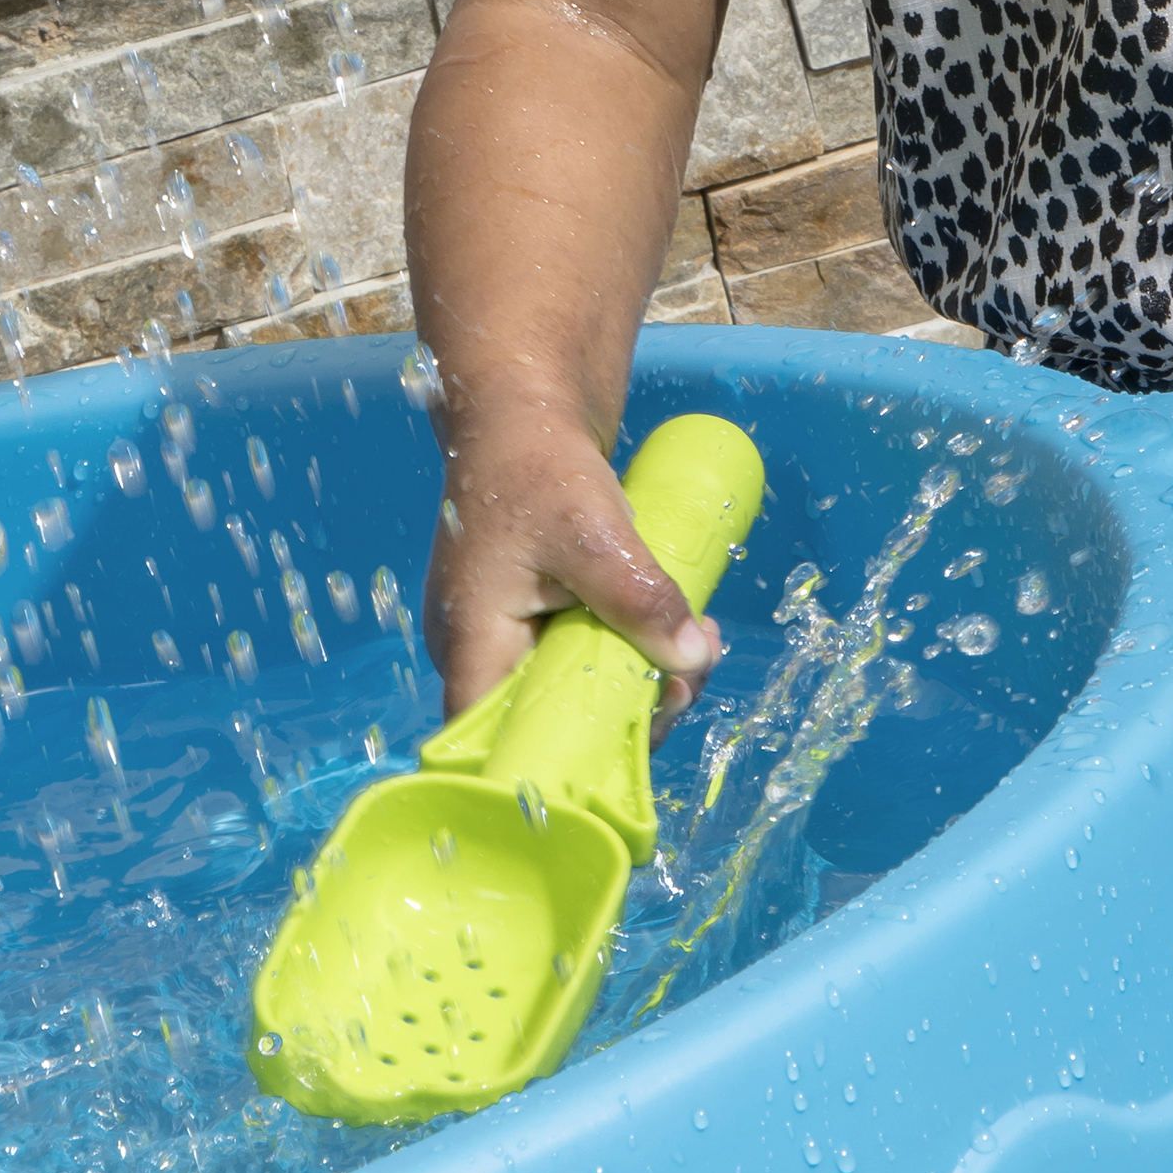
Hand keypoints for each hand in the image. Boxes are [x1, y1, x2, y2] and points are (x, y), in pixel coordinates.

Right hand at [423, 411, 721, 730]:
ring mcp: (509, 635)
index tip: (632, 742)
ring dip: (643, 678)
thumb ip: (636, 595)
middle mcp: (481, 651)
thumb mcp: (591, 528)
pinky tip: (681, 629)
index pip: (494, 742)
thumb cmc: (536, 463)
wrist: (524, 410)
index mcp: (471, 641)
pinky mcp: (538, 618)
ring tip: (701, 641)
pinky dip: (633, 649)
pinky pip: (586, 655)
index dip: (556, 762)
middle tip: (690, 679)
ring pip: (577, 689)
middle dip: (630, 712)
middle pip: (550, 722)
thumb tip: (689, 658)